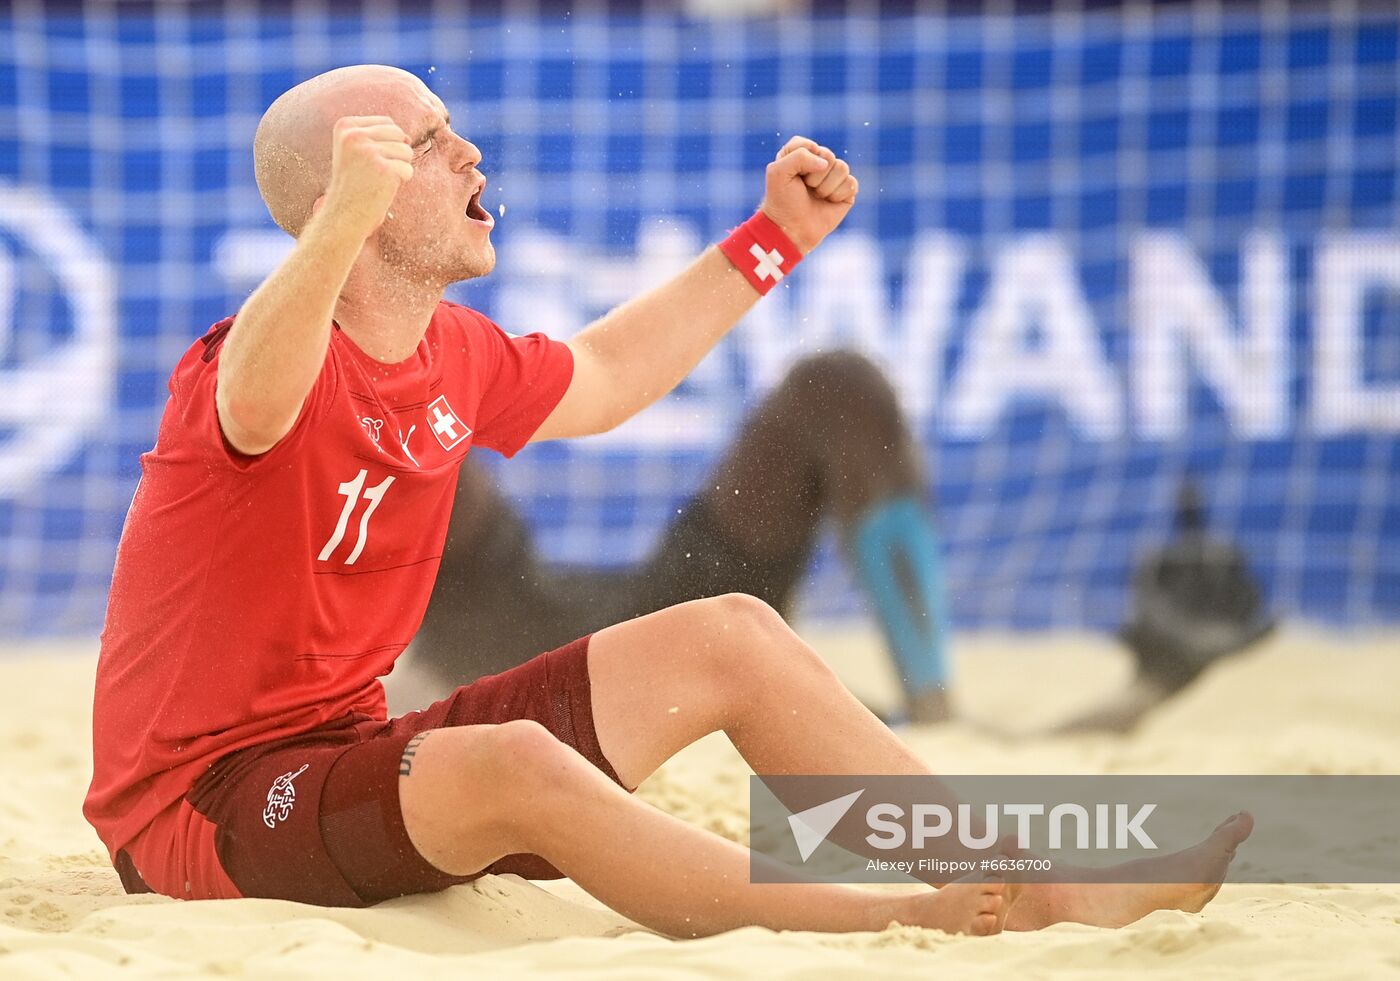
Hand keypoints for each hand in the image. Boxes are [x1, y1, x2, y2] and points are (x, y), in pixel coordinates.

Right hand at [322, 115, 414, 237]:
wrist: (343, 215)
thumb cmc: (354, 184)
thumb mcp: (357, 152)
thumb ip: (378, 137)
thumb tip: (407, 137)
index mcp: (345, 126)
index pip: (387, 122)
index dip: (387, 143)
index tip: (368, 161)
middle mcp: (354, 135)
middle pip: (398, 133)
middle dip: (395, 153)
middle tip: (375, 172)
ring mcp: (368, 151)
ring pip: (406, 150)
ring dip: (399, 167)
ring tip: (378, 179)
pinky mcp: (383, 168)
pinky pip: (408, 169)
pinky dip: (401, 181)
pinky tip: (383, 188)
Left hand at [757, 136, 858, 254]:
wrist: (793, 230)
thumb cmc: (783, 201)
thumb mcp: (778, 172)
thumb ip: (799, 156)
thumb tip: (826, 163)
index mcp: (800, 155)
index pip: (808, 145)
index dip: (802, 160)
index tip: (793, 176)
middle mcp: (818, 164)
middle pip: (828, 155)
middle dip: (815, 176)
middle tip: (806, 189)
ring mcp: (834, 177)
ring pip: (842, 167)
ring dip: (826, 187)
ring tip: (816, 196)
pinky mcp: (846, 191)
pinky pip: (851, 183)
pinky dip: (838, 195)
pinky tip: (829, 202)